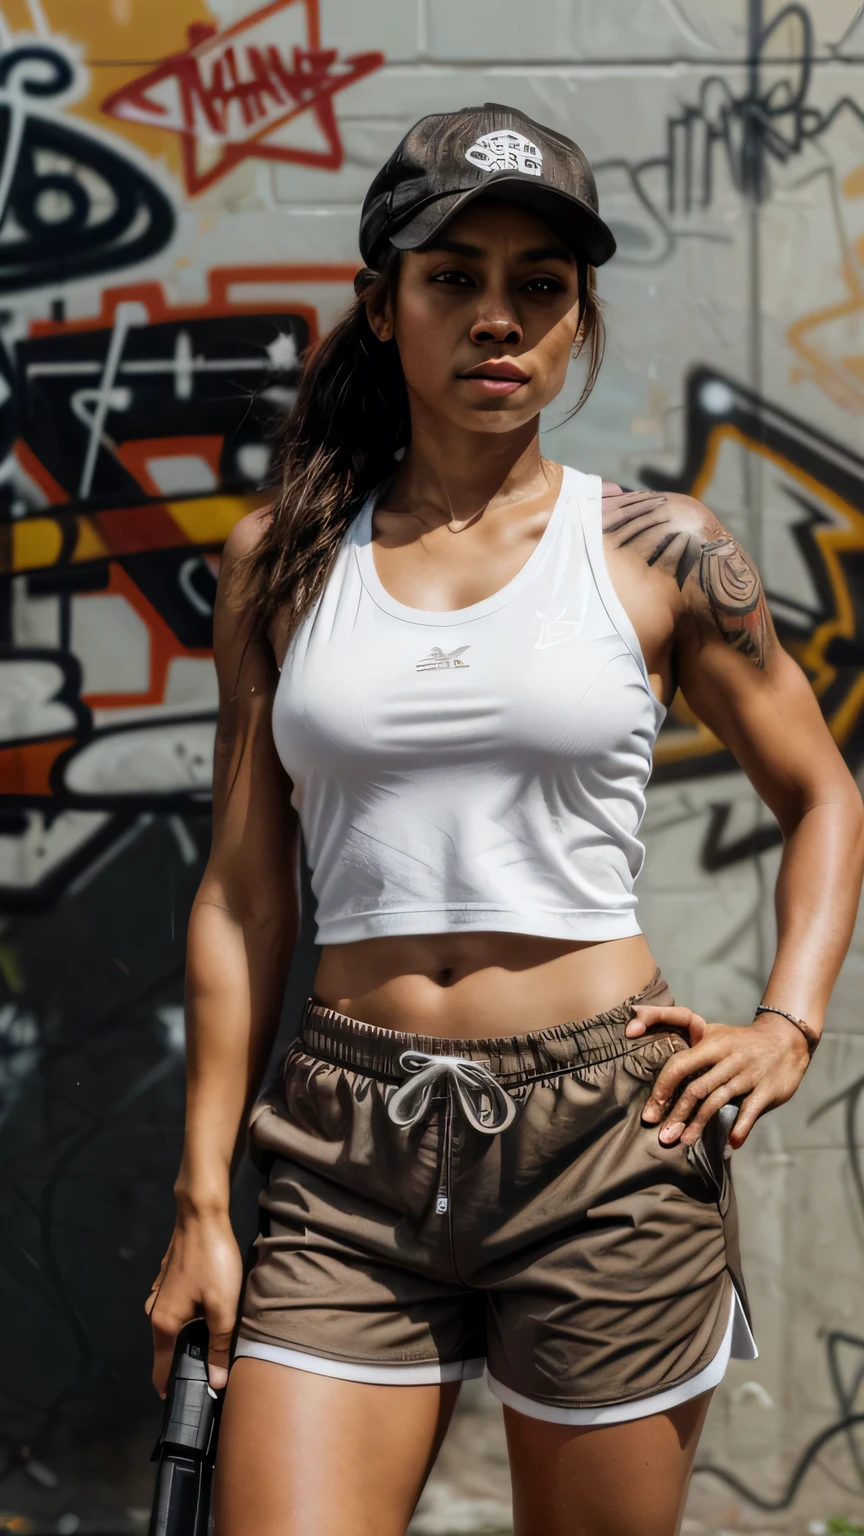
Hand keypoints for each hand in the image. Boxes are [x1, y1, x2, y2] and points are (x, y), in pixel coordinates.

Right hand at [144, 1211, 242, 1396]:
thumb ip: (219, 1346)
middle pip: (169, 1349)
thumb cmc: (212, 1262)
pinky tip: (211, 1315)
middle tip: (214, 1375)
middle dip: (189, 1363)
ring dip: (192, 1339)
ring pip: (175, 1328)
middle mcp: (155, 1311)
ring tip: (217, 1346)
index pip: (161, 1370)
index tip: (190, 1403)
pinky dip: (191, 1319)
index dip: (173, 1389)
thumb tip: (215, 1382)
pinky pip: (179, 1310)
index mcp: (164, 1324)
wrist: (202, 1215)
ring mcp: (161, 1294)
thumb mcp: (223, 1307)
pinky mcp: (170, 1280)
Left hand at [624, 1004, 811, 1149]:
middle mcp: (727, 1058)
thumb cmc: (739, 1040)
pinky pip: (750, 1110)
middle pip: (695, 1088)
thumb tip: (647, 1052)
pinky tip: (731, 1142)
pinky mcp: (767, 1088)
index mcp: (710, 1043)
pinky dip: (740, 1127)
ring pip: (717, 1101)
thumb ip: (684, 1041)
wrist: (786, 1038)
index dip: (662, 1089)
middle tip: (661, 1135)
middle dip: (676, 1113)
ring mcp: (748, 1073)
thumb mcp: (712, 1032)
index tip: (650, 1112)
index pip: (679, 1064)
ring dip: (699, 1125)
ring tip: (684, 1141)